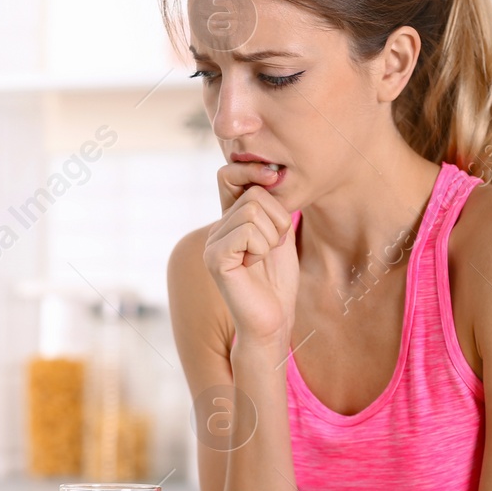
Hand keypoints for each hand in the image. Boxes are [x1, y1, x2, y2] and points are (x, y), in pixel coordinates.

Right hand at [205, 163, 298, 347]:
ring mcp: (212, 243)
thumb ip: (269, 206)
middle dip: (278, 220)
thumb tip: (269, 173)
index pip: (230, 175)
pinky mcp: (215, 258)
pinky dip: (262, 248)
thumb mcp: (279, 234)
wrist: (273, 320)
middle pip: (254, 194)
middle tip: (273, 247)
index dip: (251, 170)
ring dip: (273, 237)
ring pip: (253, 211)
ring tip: (263, 259)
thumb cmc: (278, 282)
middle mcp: (216, 229)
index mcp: (228, 221)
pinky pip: (247, 232)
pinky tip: (253, 266)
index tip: (275, 175)